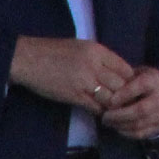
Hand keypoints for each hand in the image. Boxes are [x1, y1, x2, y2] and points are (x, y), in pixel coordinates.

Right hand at [9, 37, 132, 112]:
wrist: (29, 59)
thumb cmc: (54, 51)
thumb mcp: (81, 47)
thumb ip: (100, 57)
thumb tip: (117, 71)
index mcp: (98, 51)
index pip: (125, 68)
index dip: (130, 80)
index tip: (129, 87)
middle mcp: (94, 66)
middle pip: (121, 85)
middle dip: (125, 95)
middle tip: (126, 102)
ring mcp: (84, 81)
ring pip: (110, 98)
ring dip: (113, 105)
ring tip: (115, 110)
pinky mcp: (74, 95)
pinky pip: (95, 106)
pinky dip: (100, 111)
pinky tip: (101, 112)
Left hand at [100, 66, 158, 139]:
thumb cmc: (144, 82)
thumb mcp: (137, 74)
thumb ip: (124, 79)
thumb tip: (105, 88)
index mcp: (154, 81)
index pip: (141, 86)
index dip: (125, 93)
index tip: (110, 100)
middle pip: (140, 110)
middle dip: (120, 114)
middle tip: (105, 116)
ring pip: (139, 124)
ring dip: (120, 124)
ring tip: (107, 122)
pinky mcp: (158, 127)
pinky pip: (140, 133)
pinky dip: (126, 132)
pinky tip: (117, 127)